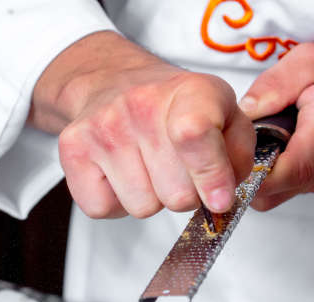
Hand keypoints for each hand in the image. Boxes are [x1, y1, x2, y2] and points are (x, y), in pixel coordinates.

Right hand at [29, 31, 254, 217]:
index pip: (195, 136)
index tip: (219, 200)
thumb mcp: (227, 116)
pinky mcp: (72, 148)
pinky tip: (123, 175)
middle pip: (176, 195)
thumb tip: (223, 195)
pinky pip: (102, 208)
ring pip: (142, 207)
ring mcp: (103, 127)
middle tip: (180, 171)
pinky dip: (116, 203)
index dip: (211, 177)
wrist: (117, 82)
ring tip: (150, 169)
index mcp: (191, 92)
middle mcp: (141, 105)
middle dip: (186, 195)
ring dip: (152, 199)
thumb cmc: (178, 107)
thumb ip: (240, 155)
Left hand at [238, 42, 313, 210]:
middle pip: (266, 193)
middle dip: (240, 172)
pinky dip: (262, 174)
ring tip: (253, 140)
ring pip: (267, 196)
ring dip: (250, 174)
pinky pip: (276, 190)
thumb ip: (277, 82)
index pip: (284, 172)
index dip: (250, 170)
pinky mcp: (310, 186)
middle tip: (235, 141)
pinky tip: (266, 146)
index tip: (232, 151)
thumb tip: (246, 110)